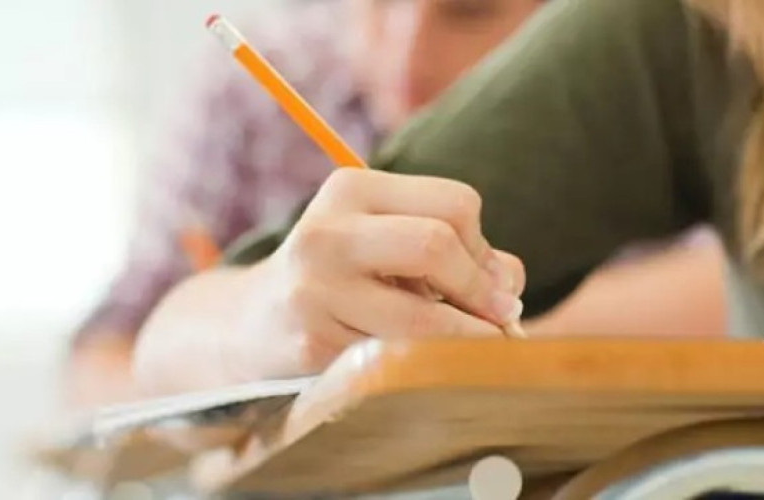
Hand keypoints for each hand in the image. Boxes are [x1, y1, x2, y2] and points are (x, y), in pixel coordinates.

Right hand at [230, 169, 523, 375]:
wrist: (254, 323)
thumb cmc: (342, 278)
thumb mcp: (387, 242)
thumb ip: (458, 251)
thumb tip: (510, 287)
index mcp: (351, 189)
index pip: (456, 204)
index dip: (485, 248)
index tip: (490, 283)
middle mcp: (327, 231)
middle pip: (437, 243)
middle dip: (481, 290)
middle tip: (501, 320)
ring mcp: (315, 288)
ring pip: (425, 315)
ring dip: (467, 337)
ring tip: (474, 346)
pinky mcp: (312, 343)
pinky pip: (398, 356)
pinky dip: (426, 363)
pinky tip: (416, 361)